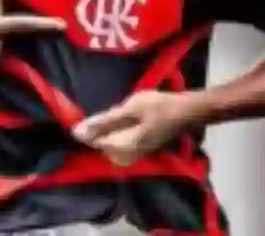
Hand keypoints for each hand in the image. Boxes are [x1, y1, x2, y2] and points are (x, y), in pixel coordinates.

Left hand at [72, 90, 200, 165]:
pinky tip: (124, 120)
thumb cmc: (158, 107)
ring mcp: (136, 156)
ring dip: (110, 130)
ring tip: (117, 113)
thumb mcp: (128, 109)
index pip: (94, 143)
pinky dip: (118, 133)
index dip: (89, 127)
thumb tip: (76, 132)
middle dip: (100, 130)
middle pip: (102, 147)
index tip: (86, 114)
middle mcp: (127, 158)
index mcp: (122, 149)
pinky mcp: (141, 150)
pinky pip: (121, 144)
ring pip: (111, 146)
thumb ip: (103, 122)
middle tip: (109, 111)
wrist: (188, 111)